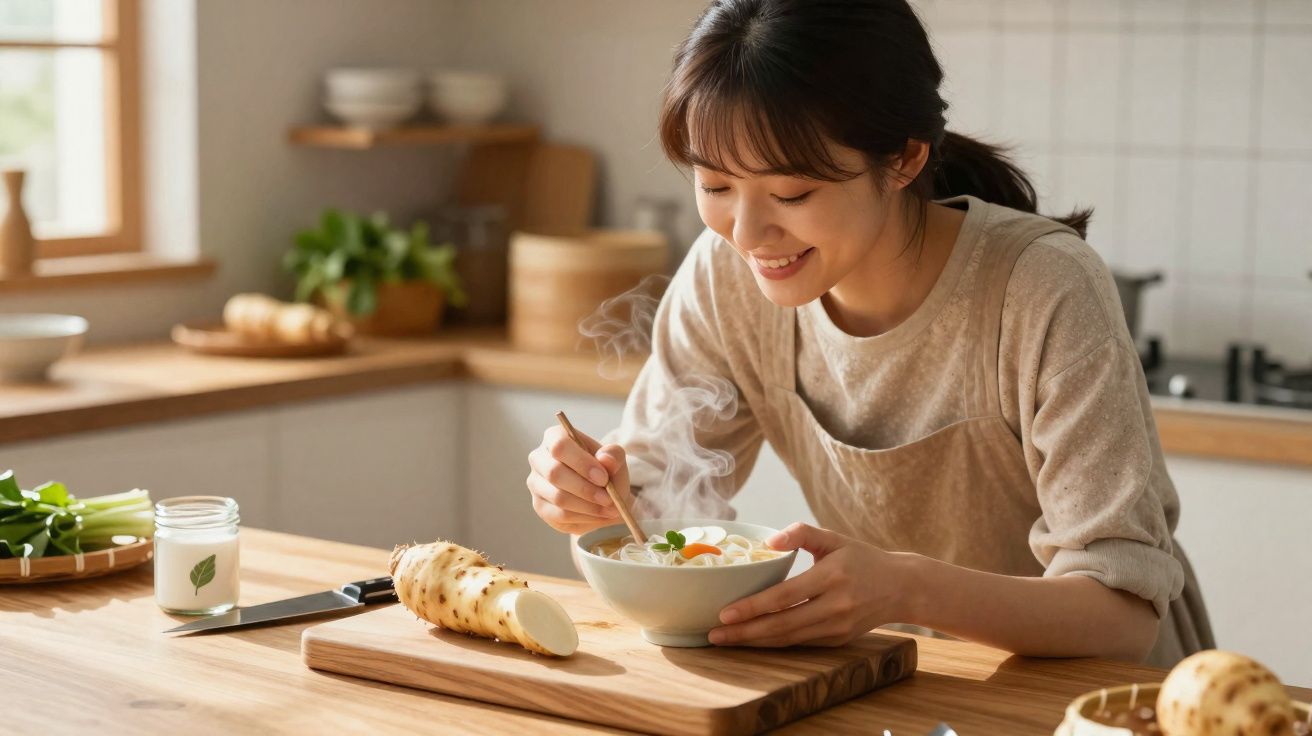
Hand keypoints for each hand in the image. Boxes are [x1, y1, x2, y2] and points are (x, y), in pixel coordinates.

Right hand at [527, 425, 632, 534]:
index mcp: (555, 437)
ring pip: (558, 497)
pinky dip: (583, 517)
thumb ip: (613, 455)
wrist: (602, 495)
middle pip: (554, 473)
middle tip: (609, 499)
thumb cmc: (606, 471)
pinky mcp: (540, 506)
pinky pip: (559, 515)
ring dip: (588, 506)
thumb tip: (605, 459)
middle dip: (586, 489)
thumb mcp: (615, 459)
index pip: (560, 446)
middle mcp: (539, 458)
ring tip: (610, 509)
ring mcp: (536, 483)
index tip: (603, 478)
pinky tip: (598, 515)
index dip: (581, 463)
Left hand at [708, 523, 910, 646]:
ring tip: (726, 640)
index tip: (725, 612)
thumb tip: (769, 542)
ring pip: (789, 639)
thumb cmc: (862, 558)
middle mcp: (835, 605)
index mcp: (832, 576)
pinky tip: (752, 641)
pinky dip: (774, 644)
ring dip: (755, 642)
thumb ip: (801, 533)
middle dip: (745, 633)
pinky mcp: (838, 640)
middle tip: (714, 634)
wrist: (902, 587)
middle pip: (782, 625)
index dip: (753, 607)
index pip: (785, 596)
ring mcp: (837, 627)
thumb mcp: (835, 538)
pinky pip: (800, 643)